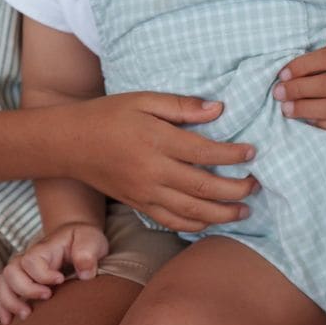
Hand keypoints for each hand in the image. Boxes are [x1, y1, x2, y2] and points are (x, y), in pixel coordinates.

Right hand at [0, 222, 108, 324]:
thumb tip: (84, 275)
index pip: (32, 260)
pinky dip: (1, 307)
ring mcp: (22, 269)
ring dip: (10, 301)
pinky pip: (2, 292)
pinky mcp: (21, 281)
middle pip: (11, 271)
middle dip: (25, 289)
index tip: (61, 280)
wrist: (77, 238)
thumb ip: (87, 254)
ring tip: (26, 315)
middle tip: (47, 297)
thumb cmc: (84, 240)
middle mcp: (28, 257)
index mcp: (45, 248)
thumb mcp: (91, 240)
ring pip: (3, 282)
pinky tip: (8, 321)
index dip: (43, 274)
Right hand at [73, 92, 257, 231]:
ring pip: (191, 212)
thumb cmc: (109, 115)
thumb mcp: (144, 99)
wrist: (69, 143)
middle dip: (235, 190)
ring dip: (222, 214)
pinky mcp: (138, 205)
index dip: (233, 155)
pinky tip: (211, 220)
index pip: (205, 153)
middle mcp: (153, 172)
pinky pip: (171, 221)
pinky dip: (195, 225)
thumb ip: (182, 105)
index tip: (253, 153)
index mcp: (157, 141)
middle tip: (256, 185)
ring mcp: (145, 193)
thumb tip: (218, 109)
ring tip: (244, 210)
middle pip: (203, 189)